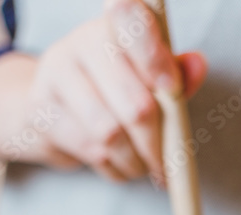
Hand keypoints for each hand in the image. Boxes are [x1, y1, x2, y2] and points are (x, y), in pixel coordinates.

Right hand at [0, 0, 207, 181]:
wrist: (54, 103)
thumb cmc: (114, 87)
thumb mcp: (147, 74)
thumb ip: (175, 73)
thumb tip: (198, 64)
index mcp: (115, 23)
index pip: (132, 21)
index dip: (155, 57)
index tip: (171, 88)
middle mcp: (82, 41)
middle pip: (134, 103)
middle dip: (155, 143)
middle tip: (166, 164)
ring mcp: (56, 74)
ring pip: (111, 134)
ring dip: (135, 161)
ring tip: (144, 167)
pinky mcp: (41, 110)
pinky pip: (90, 150)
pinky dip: (113, 167)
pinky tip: (120, 167)